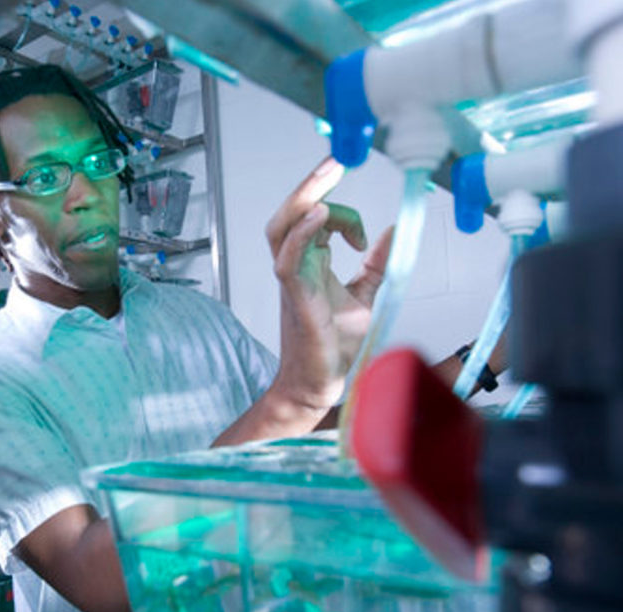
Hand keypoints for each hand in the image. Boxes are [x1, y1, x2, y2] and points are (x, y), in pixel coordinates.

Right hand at [267, 157, 392, 411]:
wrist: (319, 385)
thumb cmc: (334, 345)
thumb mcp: (367, 295)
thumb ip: (378, 264)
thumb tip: (397, 232)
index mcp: (311, 262)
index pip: (319, 218)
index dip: (345, 215)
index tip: (365, 238)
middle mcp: (296, 265)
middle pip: (290, 212)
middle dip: (312, 183)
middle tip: (336, 159)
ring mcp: (293, 280)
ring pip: (281, 228)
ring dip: (302, 199)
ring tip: (325, 175)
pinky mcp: (296, 297)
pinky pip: (288, 259)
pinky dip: (301, 235)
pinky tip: (319, 216)